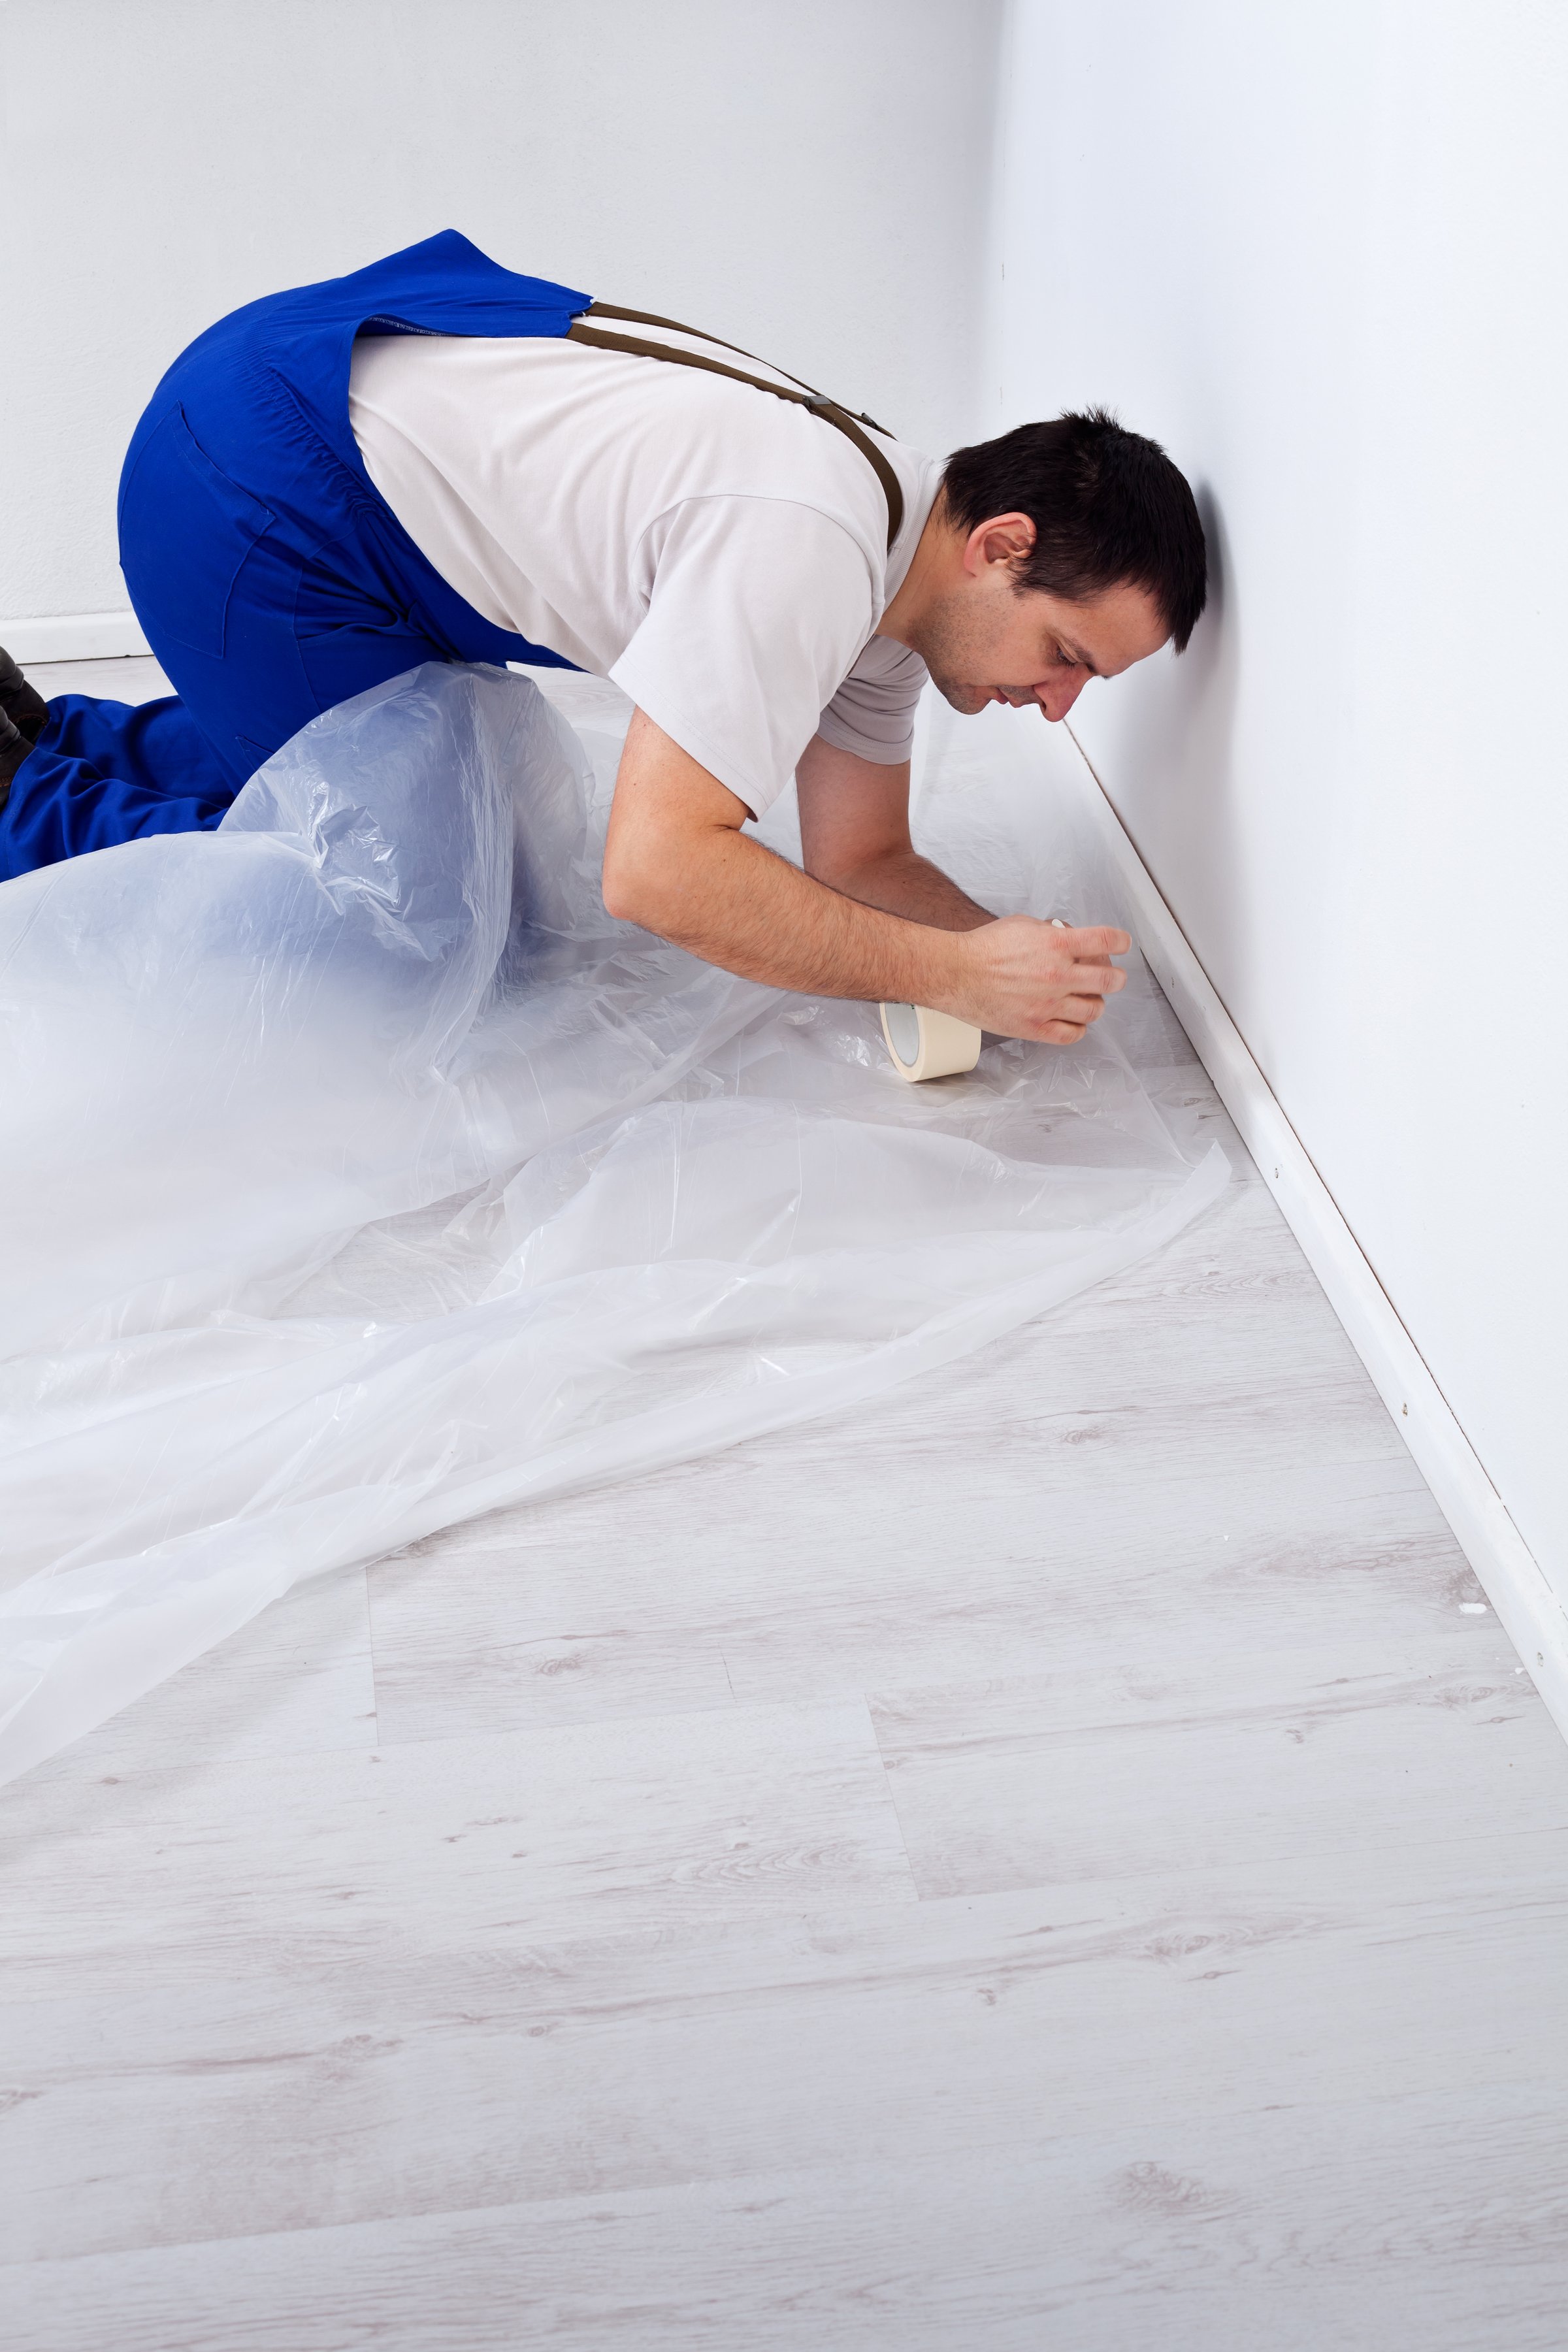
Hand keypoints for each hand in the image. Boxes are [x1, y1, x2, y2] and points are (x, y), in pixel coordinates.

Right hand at [940, 915, 1129, 1042]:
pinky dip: (1078, 1028)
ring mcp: (1047, 1004)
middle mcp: (1057, 975)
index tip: (1122, 944)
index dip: (1121, 942)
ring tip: (1091, 999)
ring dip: (1098, 1003)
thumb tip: (1070, 938)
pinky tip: (1074, 1021)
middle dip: (1115, 977)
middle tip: (1112, 977)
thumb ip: (1052, 933)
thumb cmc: (982, 949)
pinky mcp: (1034, 1027)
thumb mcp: (1023, 925)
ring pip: (1094, 1010)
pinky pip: (1071, 1034)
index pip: (1106, 940)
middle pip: (1108, 979)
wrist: (954, 973)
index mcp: (1056, 944)